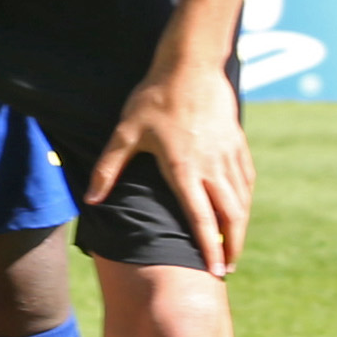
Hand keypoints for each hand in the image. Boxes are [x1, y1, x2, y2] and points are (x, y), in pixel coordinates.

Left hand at [88, 56, 251, 275]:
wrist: (191, 67)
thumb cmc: (153, 99)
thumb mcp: (125, 133)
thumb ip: (107, 168)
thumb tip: (90, 199)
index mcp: (185, 168)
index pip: (201, 218)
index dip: (208, 246)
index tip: (215, 270)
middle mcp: (213, 167)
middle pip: (230, 216)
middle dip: (231, 246)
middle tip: (228, 269)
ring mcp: (229, 156)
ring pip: (242, 200)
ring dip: (240, 227)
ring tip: (233, 247)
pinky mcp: (238, 144)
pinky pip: (246, 181)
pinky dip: (245, 201)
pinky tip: (240, 210)